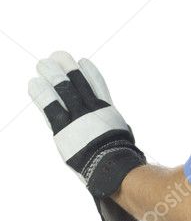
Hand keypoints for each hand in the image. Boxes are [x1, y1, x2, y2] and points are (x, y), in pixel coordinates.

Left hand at [28, 51, 145, 220]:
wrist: (112, 164)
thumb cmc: (121, 157)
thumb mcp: (124, 138)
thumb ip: (119, 130)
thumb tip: (127, 134)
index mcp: (107, 112)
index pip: (98, 87)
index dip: (89, 73)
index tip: (82, 61)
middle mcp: (92, 111)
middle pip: (78, 84)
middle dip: (67, 69)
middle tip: (58, 55)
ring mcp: (78, 118)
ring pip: (63, 91)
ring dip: (52, 75)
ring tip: (42, 63)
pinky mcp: (63, 128)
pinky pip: (50, 107)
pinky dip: (42, 94)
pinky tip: (33, 83)